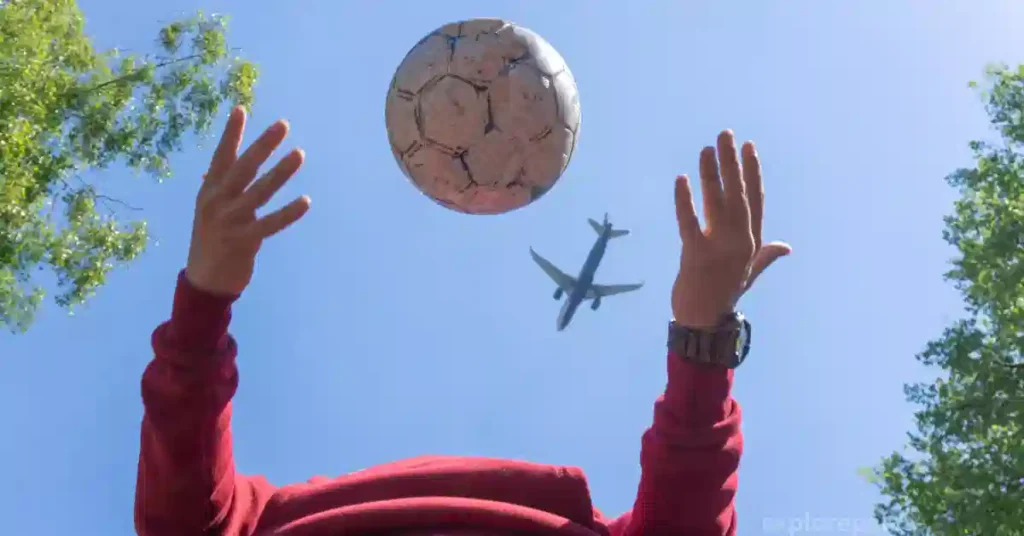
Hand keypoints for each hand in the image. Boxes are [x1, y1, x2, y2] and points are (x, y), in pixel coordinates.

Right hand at [185, 106, 310, 295]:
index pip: (221, 156)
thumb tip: (218, 165)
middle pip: (243, 167)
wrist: (205, 281)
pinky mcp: (244, 241)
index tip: (240, 108)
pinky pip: (270, 223)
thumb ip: (218, 188)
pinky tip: (306, 201)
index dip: (231, 133)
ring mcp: (229, 221)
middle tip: (283, 125)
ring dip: (281, 172)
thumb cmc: (211, 240)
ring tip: (299, 154)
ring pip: (259, 191)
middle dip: (263, 145)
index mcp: (209, 191)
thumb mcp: (209, 210)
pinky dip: (288, 213)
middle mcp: (217, 202)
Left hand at [671, 130, 790, 327]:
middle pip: (738, 195)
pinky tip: (681, 179)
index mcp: (752, 242)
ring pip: (716, 204)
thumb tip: (787, 247)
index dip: (753, 172)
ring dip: (711, 175)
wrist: (703, 322)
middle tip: (726, 134)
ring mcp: (718, 249)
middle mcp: (739, 242)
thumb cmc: (723, 295)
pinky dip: (685, 201)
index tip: (749, 147)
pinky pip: (689, 222)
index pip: (756, 199)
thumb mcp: (748, 273)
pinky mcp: (695, 256)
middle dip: (733, 163)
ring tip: (706, 149)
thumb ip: (766, 256)